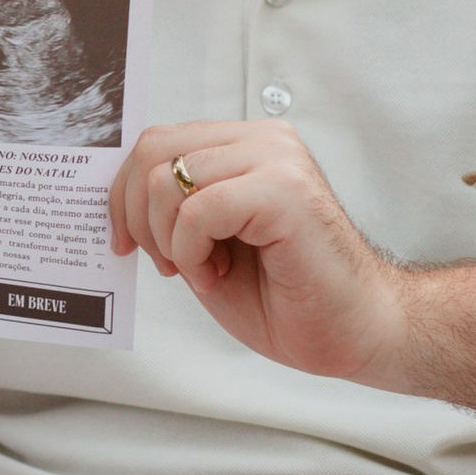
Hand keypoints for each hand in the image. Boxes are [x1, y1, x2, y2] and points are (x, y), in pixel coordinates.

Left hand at [109, 119, 414, 386]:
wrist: (357, 332)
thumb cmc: (290, 297)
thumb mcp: (207, 245)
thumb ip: (173, 212)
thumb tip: (118, 198)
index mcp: (246, 147)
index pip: (157, 142)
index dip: (123, 194)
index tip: (125, 242)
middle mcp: (263, 141)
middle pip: (154, 150)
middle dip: (138, 217)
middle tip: (166, 263)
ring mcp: (276, 160)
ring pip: (168, 181)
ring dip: (170, 242)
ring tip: (207, 270)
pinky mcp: (284, 190)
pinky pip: (197, 210)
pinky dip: (191, 253)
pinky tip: (220, 274)